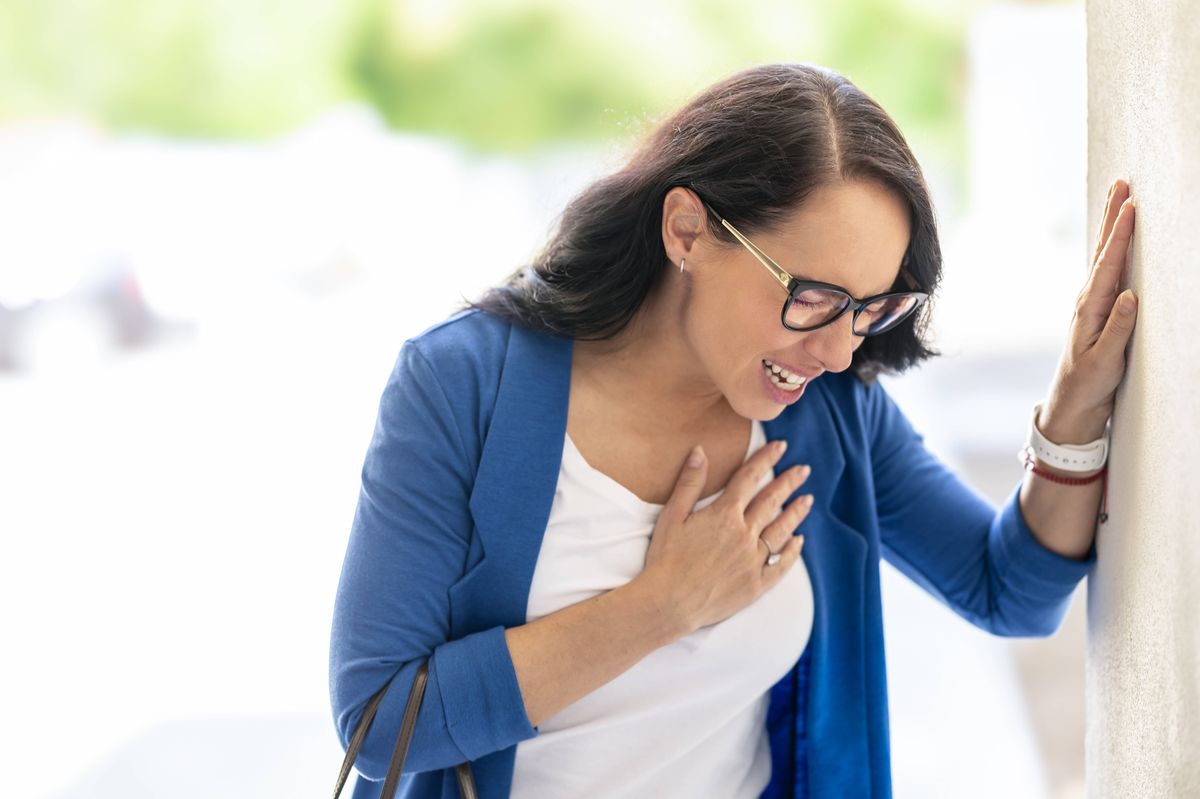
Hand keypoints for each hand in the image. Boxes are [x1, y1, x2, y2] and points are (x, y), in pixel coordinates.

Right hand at [636, 439, 812, 634]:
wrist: (669, 603)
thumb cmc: (665, 559)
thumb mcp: (672, 516)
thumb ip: (689, 482)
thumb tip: (701, 450)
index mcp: (724, 515)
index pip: (750, 479)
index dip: (766, 460)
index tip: (780, 447)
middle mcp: (744, 534)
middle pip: (771, 502)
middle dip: (788, 483)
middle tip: (804, 470)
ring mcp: (753, 560)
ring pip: (781, 531)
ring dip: (795, 513)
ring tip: (808, 500)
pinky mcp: (756, 584)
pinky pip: (780, 565)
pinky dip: (791, 551)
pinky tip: (798, 541)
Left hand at [1042, 179, 1138, 442]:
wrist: (1072, 403)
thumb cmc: (1089, 384)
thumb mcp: (1105, 360)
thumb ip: (1118, 328)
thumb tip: (1131, 294)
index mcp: (1091, 308)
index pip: (1109, 264)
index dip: (1121, 234)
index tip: (1131, 205)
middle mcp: (1090, 300)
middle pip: (1103, 250)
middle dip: (1113, 216)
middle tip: (1122, 183)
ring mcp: (1093, 303)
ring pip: (1105, 257)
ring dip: (1112, 227)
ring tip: (1120, 198)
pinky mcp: (1100, 310)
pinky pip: (1109, 271)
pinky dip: (1114, 249)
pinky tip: (1117, 238)